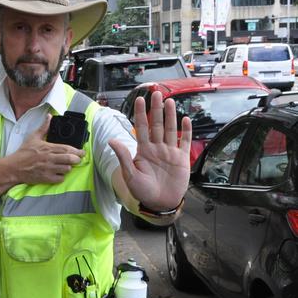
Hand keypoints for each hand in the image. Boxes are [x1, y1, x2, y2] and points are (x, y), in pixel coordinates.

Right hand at [7, 116, 83, 183]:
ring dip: (69, 167)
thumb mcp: (33, 137)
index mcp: (48, 148)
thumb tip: (49, 117)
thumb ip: (44, 127)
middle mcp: (49, 158)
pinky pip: (60, 179)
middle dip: (77, 159)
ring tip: (66, 165)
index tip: (82, 151)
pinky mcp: (46, 178)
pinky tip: (59, 173)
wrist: (14, 167)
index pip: (67, 149)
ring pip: (66, 169)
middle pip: (70, 159)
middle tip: (78, 159)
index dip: (77, 151)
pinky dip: (62, 176)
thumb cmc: (23, 153)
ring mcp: (48, 169)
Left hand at [109, 91, 190, 210]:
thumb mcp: (130, 174)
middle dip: (156, 109)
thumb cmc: (142, 191)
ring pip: (169, 129)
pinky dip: (185, 132)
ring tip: (170, 102)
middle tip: (156, 94)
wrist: (159, 203)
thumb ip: (123, 157)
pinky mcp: (181, 159)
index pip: (141, 127)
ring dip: (170, 116)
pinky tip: (185, 120)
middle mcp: (156, 148)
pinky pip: (184, 142)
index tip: (139, 99)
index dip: (141, 113)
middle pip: (156, 124)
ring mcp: (169, 152)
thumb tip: (112, 140)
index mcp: (143, 150)